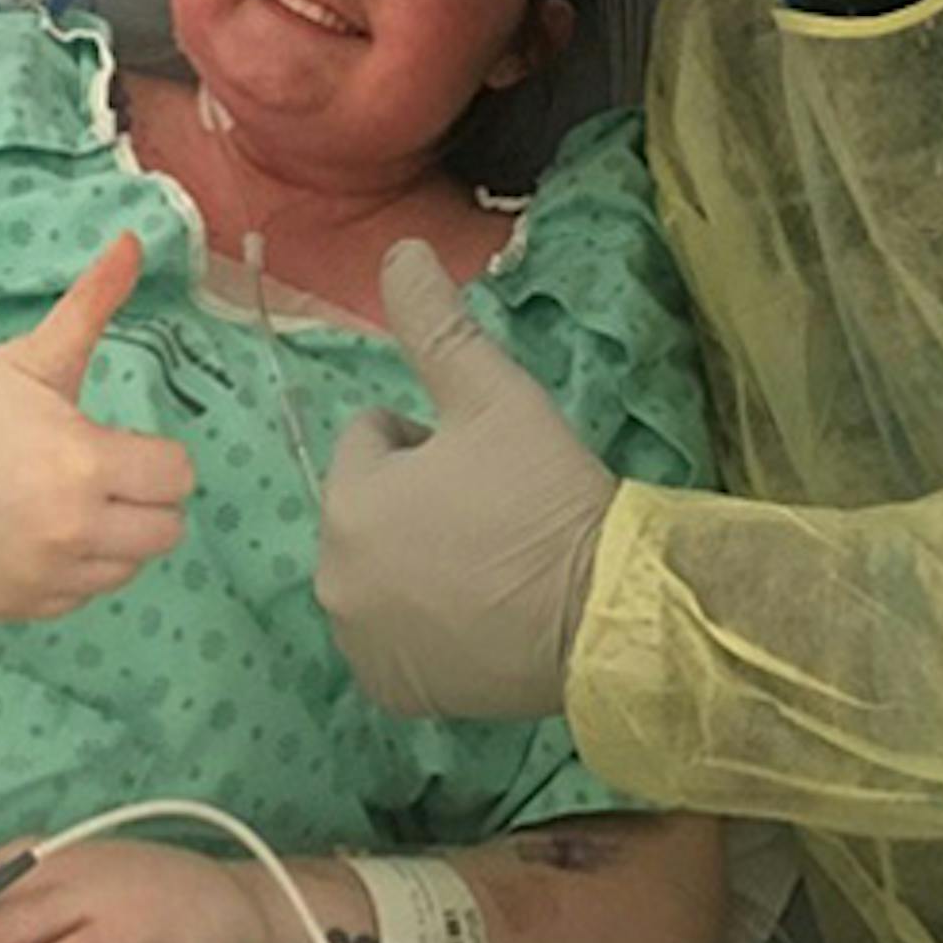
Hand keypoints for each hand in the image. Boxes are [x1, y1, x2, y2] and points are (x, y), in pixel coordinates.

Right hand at [0, 234, 196, 620]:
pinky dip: (75, 571)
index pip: (177, 477)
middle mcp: (69, 532)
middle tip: (106, 475)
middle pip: (165, 531)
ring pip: (128, 569)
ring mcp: (42, 578)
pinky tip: (42, 534)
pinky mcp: (18, 608)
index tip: (123, 444)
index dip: (158, 457)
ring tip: (71, 501)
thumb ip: (93, 303)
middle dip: (147, 500)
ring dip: (115, 537)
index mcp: (84, 466)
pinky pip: (83, 597)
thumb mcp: (36, 354)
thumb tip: (134, 240)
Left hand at [316, 239, 617, 718]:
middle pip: (369, 507)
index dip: (429, 438)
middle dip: (417, 500)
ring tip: (493, 563)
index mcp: (351, 502)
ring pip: (380, 569)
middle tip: (493, 512)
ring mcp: (364, 645)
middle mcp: (335, 581)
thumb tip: (396, 248)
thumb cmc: (545, 494)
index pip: (372, 438)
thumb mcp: (493, 395)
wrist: (607, 612)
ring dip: (417, 560)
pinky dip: (424, 627)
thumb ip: (435, 323)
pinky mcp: (396, 694)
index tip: (485, 462)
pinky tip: (482, 618)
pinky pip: (394, 637)